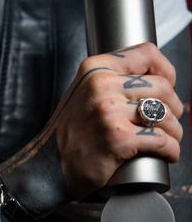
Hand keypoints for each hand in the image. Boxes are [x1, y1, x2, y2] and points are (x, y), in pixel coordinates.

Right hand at [0, 42, 182, 215]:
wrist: (47, 167)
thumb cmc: (68, 134)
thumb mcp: (83, 93)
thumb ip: (110, 80)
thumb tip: (152, 77)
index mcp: (95, 69)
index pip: (147, 53)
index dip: (166, 70)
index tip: (168, 86)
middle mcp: (101, 86)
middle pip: (162, 87)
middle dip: (173, 107)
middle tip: (168, 122)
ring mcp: (109, 112)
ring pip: (165, 114)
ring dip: (174, 131)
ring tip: (166, 139)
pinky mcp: (118, 138)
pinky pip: (162, 140)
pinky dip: (171, 150)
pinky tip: (166, 154)